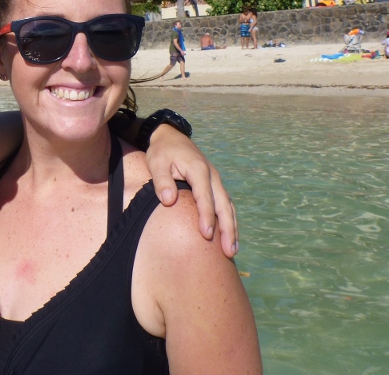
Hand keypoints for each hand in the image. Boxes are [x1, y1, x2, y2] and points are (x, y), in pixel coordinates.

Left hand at [145, 124, 238, 257]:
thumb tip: (170, 200)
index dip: (207, 216)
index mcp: (199, 170)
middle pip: (223, 204)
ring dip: (232, 227)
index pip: (205, 197)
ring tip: (232, 250)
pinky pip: (225, 204)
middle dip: (227, 228)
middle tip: (228, 251)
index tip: (207, 235)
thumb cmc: (162, 151)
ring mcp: (215, 180)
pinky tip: (229, 236)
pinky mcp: (214, 184)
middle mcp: (212, 176)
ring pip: (228, 206)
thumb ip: (162, 181)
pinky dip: (229, 220)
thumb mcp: (156, 162)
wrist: (171, 137)